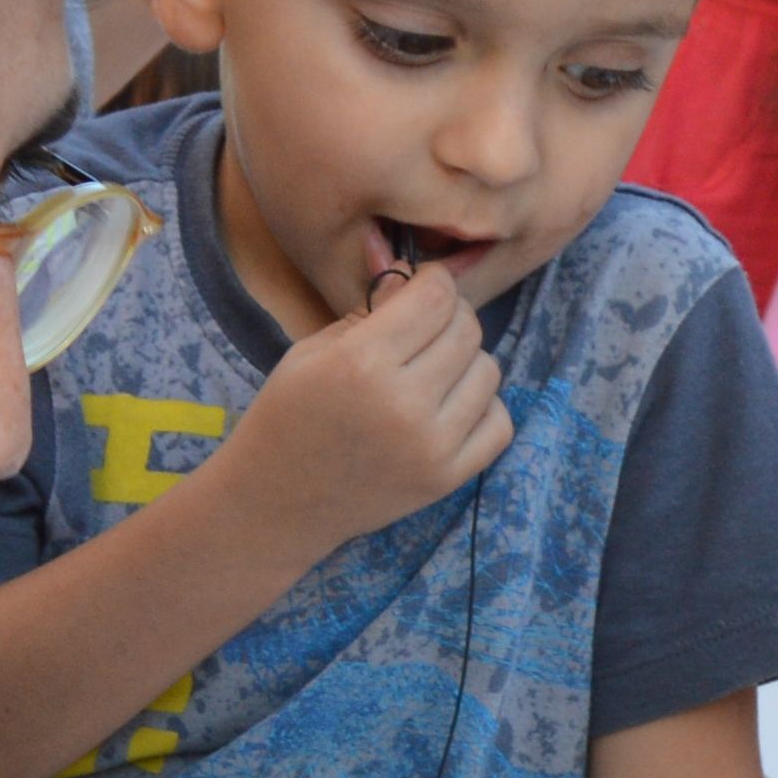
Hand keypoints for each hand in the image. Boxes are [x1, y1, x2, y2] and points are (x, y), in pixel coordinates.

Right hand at [221, 256, 510, 556]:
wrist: (278, 501)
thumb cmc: (287, 416)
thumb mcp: (314, 350)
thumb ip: (371, 311)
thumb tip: (414, 275)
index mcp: (361, 363)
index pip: (436, 298)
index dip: (434, 282)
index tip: (423, 286)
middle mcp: (404, 404)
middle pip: (467, 331)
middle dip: (450, 316)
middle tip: (425, 327)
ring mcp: (431, 446)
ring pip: (489, 372)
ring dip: (466, 361)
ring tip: (433, 370)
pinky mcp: (447, 478)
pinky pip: (499, 423)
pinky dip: (483, 407)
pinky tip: (451, 406)